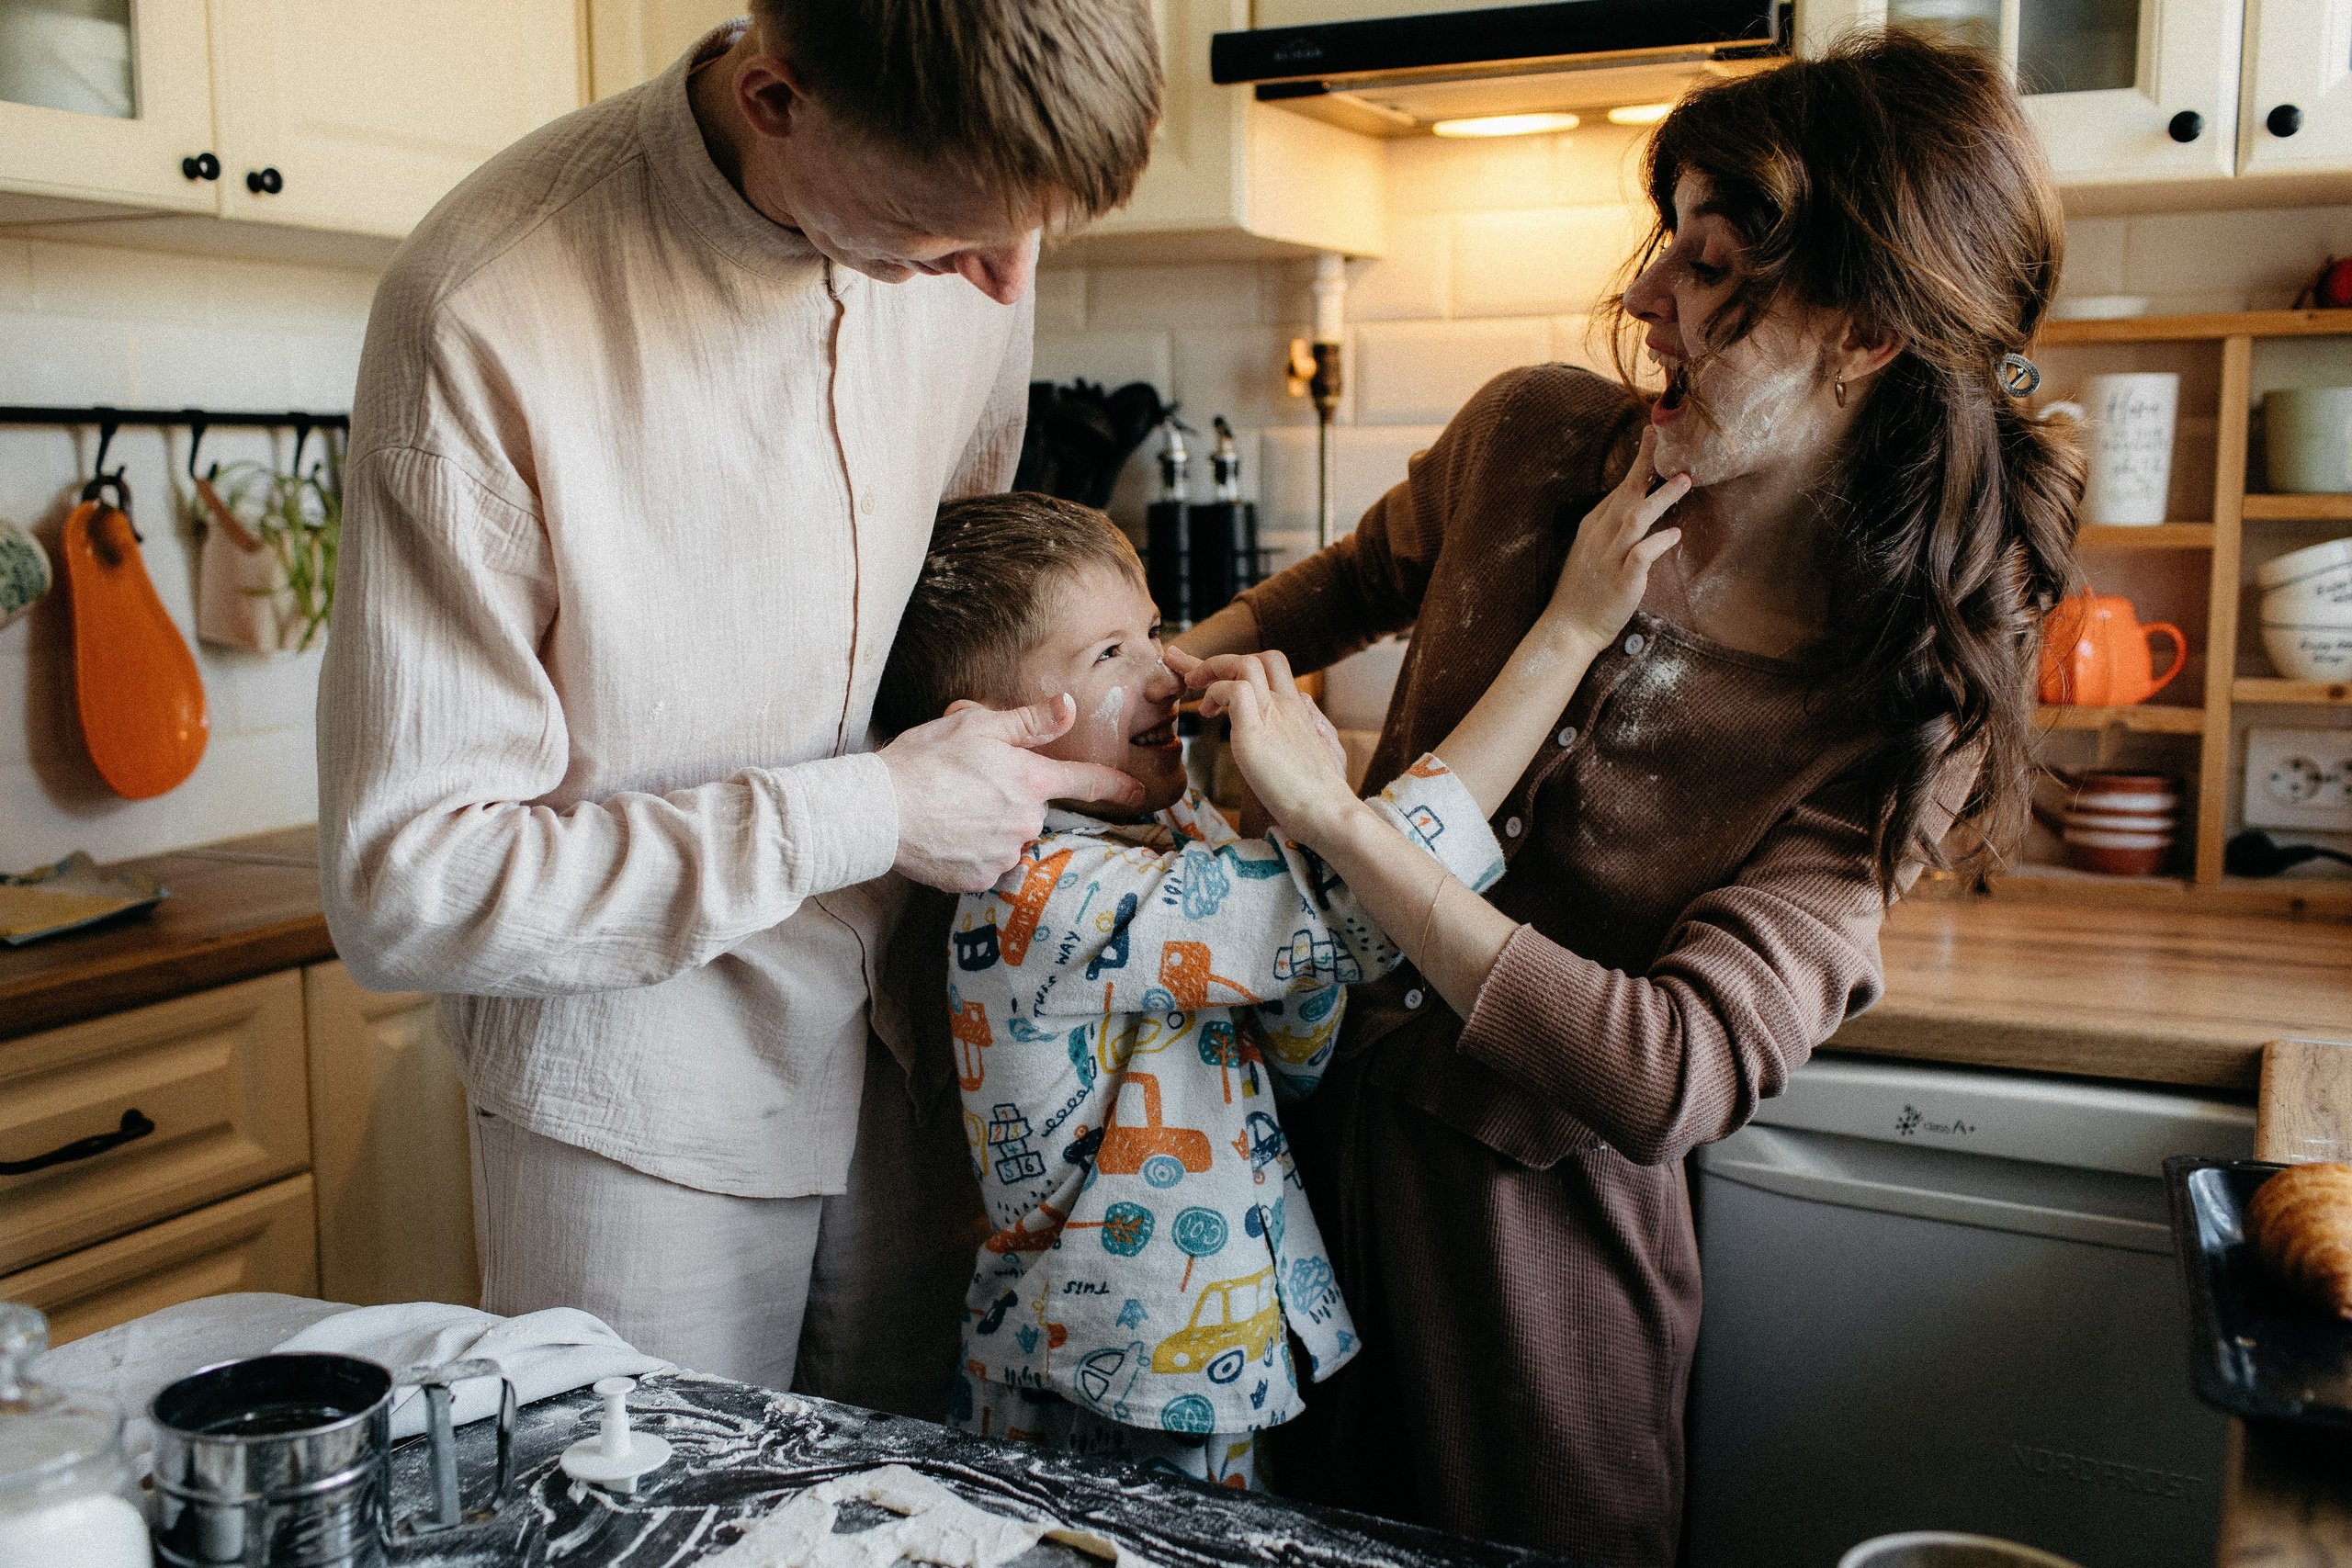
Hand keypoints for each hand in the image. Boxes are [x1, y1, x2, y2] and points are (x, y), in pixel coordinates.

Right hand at [880, 696, 1142, 890]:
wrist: (879, 812)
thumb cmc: (924, 761)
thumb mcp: (975, 726)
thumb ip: (1029, 722)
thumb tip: (1069, 707)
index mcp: (1030, 780)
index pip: (1087, 783)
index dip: (1117, 786)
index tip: (1138, 792)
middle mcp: (1026, 821)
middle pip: (1036, 810)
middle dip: (1012, 798)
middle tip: (969, 785)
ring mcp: (1005, 854)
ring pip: (1012, 838)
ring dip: (993, 826)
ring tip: (953, 811)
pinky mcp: (981, 879)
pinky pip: (990, 864)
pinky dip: (974, 851)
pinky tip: (948, 836)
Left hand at [1198, 651, 1363, 844]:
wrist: (1326, 812)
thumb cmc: (1318, 795)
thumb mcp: (1315, 753)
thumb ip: (1305, 728)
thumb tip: (1300, 706)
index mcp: (1297, 711)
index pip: (1269, 671)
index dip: (1236, 666)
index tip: (1207, 675)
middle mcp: (1287, 706)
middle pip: (1259, 659)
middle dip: (1219, 661)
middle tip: (1193, 678)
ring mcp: (1274, 715)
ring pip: (1246, 664)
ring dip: (1213, 670)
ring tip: (1195, 689)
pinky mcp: (1257, 731)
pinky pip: (1237, 689)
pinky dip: (1216, 693)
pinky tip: (1209, 713)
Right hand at [1544, 426, 1688, 653]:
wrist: (1568, 629)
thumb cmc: (1584, 593)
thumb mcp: (1592, 552)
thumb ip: (1613, 530)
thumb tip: (1637, 509)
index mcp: (1593, 526)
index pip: (1619, 488)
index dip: (1638, 463)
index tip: (1653, 437)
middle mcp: (1600, 537)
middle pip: (1626, 493)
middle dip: (1647, 465)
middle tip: (1669, 443)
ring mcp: (1609, 558)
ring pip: (1635, 518)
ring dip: (1661, 498)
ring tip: (1685, 481)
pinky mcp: (1621, 581)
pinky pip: (1641, 556)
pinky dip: (1658, 543)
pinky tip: (1675, 534)